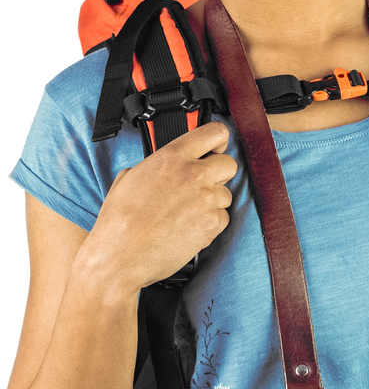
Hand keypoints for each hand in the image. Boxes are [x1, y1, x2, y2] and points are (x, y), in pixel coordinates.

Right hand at [84, 120, 236, 292]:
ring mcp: (205, 199)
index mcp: (172, 157)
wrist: (120, 256)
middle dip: (219, 173)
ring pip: (226, 194)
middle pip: (229, 164)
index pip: (214, 132)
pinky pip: (223, 218)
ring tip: (187, 213)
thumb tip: (166, 165)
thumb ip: (157, 164)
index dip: (217, 141)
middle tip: (202, 185)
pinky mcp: (211, 224)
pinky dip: (211, 223)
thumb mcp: (130, 176)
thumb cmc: (119, 221)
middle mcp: (193, 174)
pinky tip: (189, 227)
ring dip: (212, 201)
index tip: (216, 148)